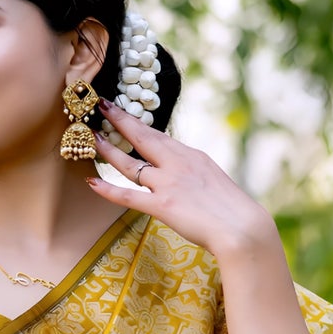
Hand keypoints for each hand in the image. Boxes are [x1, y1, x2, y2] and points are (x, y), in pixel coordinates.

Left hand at [88, 98, 276, 261]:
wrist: (242, 227)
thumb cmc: (231, 208)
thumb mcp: (211, 178)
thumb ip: (191, 172)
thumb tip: (177, 172)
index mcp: (191, 156)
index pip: (158, 135)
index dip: (137, 123)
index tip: (121, 111)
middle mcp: (177, 163)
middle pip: (142, 137)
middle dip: (119, 120)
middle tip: (100, 106)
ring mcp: (168, 183)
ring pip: (130, 163)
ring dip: (107, 150)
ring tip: (90, 138)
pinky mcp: (163, 205)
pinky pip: (128, 195)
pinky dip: (108, 190)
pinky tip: (92, 182)